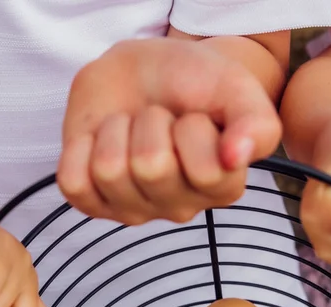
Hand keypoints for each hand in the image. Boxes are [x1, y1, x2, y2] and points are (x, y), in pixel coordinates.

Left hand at [58, 38, 280, 224]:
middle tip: (159, 118)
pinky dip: (80, 150)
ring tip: (131, 126)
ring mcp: (134, 210)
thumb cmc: (192, 84)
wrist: (144, 71)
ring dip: (117, 130)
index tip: (195, 118)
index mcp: (221, 187)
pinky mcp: (94, 203)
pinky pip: (74, 184)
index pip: (205, 170)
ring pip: (110, 171)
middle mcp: (180, 207)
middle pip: (151, 167)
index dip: (194, 128)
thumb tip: (236, 157)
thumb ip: (256, 122)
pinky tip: (100, 142)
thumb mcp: (235, 89)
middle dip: (151, 122)